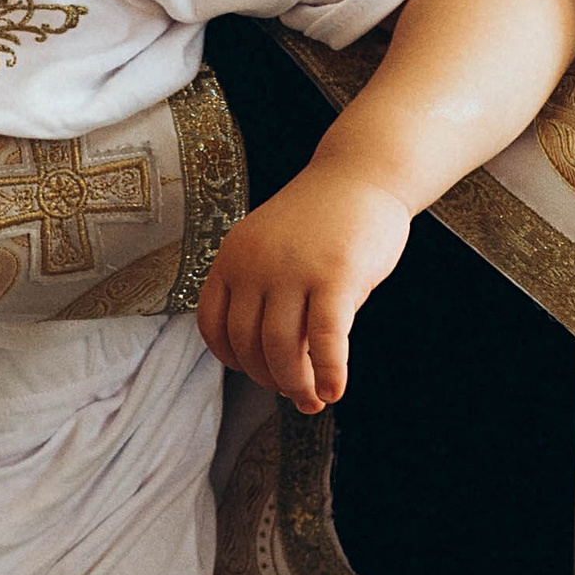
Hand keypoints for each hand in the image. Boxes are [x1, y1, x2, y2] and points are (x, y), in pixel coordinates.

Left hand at [196, 154, 412, 414]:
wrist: (361, 175)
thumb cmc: (321, 222)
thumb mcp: (277, 254)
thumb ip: (272, 302)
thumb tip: (285, 369)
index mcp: (231, 258)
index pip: (213, 326)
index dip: (233, 360)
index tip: (257, 373)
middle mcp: (254, 264)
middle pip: (247, 343)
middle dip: (270, 379)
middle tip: (295, 395)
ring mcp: (293, 269)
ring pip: (281, 347)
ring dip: (295, 384)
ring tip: (313, 399)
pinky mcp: (336, 276)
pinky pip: (325, 339)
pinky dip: (328, 372)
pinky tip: (335, 390)